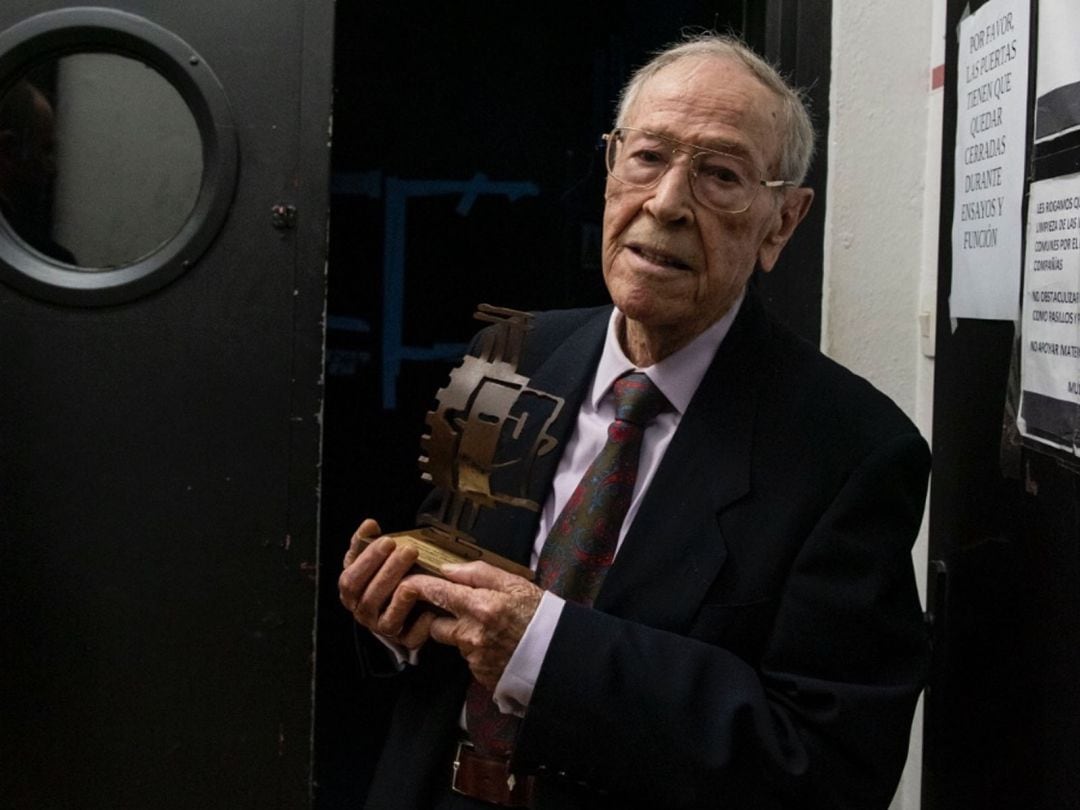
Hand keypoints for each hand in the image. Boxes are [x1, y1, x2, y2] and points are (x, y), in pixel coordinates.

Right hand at [338, 518, 438, 649]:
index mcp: (352, 592)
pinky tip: (430, 610)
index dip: (367, 561)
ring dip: (402, 596)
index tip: (387, 541)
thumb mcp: (372, 558)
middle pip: (369, 597)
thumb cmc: (387, 577)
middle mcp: (364, 612)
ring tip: (416, 577)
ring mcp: (384, 627)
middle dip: (389, 572)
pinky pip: (411, 637)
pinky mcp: (405, 639)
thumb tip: (369, 525)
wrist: (405, 606)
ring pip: (387, 618)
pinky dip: (420, 625)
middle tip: (408, 551)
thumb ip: (366, 542)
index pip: (350, 580)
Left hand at [381, 561, 542, 687]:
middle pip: (436, 625)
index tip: (409, 583)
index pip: (437, 593)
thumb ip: (478, 573)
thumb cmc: (540, 616)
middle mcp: (473, 634)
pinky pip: (470, 659)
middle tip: (466, 611)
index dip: (418, 587)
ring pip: (456, 642)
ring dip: (465, 635)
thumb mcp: (514, 583)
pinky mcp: (480, 675)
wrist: (560, 656)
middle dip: (444, 617)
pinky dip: (479, 652)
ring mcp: (475, 658)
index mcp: (481, 606)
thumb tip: (447, 569)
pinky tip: (498, 646)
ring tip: (494, 630)